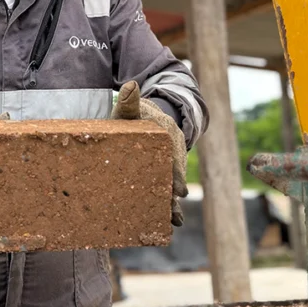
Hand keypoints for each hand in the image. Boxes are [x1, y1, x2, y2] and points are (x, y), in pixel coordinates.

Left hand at [111, 81, 188, 225]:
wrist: (142, 122)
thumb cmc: (132, 119)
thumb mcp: (128, 111)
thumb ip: (128, 102)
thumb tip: (129, 85)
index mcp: (165, 136)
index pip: (173, 156)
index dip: (176, 173)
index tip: (179, 188)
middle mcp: (171, 150)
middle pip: (175, 174)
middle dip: (175, 192)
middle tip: (175, 210)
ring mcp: (168, 164)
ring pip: (172, 184)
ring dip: (173, 202)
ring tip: (175, 220)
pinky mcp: (163, 174)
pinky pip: (167, 188)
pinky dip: (169, 203)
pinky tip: (170, 221)